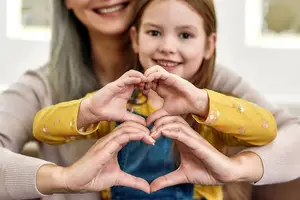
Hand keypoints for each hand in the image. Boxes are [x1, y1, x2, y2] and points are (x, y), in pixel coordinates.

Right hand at [37, 121, 154, 193]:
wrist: (74, 182)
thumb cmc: (92, 177)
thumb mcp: (118, 179)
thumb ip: (133, 180)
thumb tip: (147, 188)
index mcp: (112, 144)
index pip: (128, 130)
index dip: (141, 131)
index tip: (152, 139)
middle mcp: (109, 140)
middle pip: (128, 126)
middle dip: (143, 128)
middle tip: (155, 135)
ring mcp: (105, 142)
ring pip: (126, 128)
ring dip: (141, 130)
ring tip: (152, 136)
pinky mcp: (103, 148)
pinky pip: (120, 136)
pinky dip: (134, 134)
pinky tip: (144, 137)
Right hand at [79, 70, 146, 127]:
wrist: (95, 112)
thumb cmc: (108, 112)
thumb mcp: (124, 116)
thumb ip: (134, 118)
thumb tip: (144, 124)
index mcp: (127, 91)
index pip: (138, 82)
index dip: (146, 84)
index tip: (151, 89)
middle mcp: (123, 86)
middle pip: (136, 75)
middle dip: (144, 78)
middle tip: (150, 84)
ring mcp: (118, 84)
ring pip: (131, 74)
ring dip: (139, 75)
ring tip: (146, 80)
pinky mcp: (114, 85)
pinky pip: (125, 79)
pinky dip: (133, 78)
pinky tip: (140, 80)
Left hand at [144, 65, 208, 125]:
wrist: (193, 104)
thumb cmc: (182, 106)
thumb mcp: (165, 111)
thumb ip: (155, 115)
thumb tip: (147, 123)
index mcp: (160, 88)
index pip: (148, 82)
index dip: (143, 85)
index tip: (142, 93)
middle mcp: (163, 82)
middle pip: (150, 73)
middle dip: (143, 79)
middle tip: (141, 86)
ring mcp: (167, 78)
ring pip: (154, 69)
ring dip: (147, 74)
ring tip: (144, 83)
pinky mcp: (171, 77)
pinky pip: (159, 71)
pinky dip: (152, 74)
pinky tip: (149, 81)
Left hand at [149, 116, 258, 191]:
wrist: (223, 175)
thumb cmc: (205, 171)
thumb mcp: (181, 176)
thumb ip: (166, 179)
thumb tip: (151, 188)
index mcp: (182, 140)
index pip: (167, 125)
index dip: (154, 126)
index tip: (143, 135)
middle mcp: (187, 136)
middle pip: (170, 119)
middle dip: (156, 122)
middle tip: (144, 132)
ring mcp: (193, 138)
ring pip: (176, 123)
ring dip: (162, 125)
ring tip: (151, 133)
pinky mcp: (198, 143)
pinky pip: (183, 133)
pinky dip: (171, 131)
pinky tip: (162, 133)